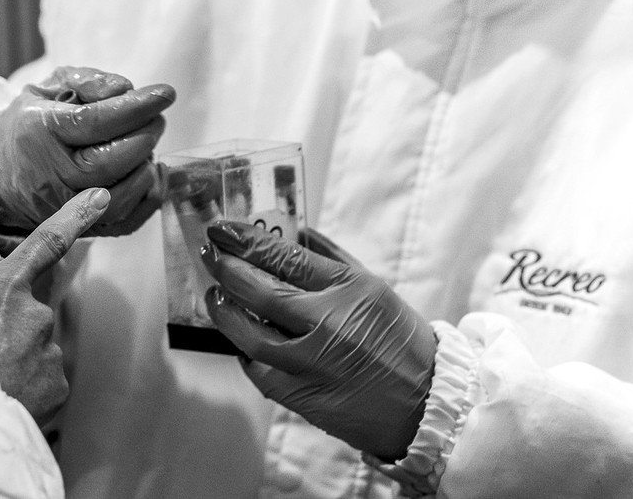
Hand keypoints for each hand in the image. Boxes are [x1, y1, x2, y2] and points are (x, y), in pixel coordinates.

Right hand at [0, 66, 175, 235]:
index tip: (165, 93)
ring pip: (121, 196)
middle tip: (156, 118)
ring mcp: (65, 208)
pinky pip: (126, 221)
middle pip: (110, 162)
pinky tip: (151, 171)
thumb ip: (87, 81)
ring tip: (146, 143)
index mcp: (40, 132)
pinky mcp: (82, 229)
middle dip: (145, 135)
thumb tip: (125, 89)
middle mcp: (51, 175)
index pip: (95, 122)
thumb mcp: (49, 88)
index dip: (135, 107)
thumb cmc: (31, 124)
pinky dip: (149, 196)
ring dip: (146, 166)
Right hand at [0, 188, 110, 423]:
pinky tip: (2, 397)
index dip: (74, 215)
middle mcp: (34, 314)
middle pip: (24, 311)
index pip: (44, 243)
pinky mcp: (58, 383)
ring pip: (32, 347)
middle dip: (3, 326)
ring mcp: (49, 349)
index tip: (101, 197)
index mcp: (4, 290)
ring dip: (12, 359)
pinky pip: (41, 377)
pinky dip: (25, 385)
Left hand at [200, 221, 436, 461]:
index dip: (247, 240)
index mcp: (349, 291)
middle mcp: (328, 325)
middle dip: (227, 268)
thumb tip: (293, 231)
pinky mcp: (301, 396)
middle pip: (260, 292)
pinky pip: (257, 370)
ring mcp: (311, 364)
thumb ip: (330, 257)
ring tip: (215, 294)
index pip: (285, 257)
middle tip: (210, 253)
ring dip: (224, 310)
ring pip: (249, 335)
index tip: (224, 229)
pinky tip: (239, 335)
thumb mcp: (374, 286)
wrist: (422, 404)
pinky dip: (243, 350)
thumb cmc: (400, 342)